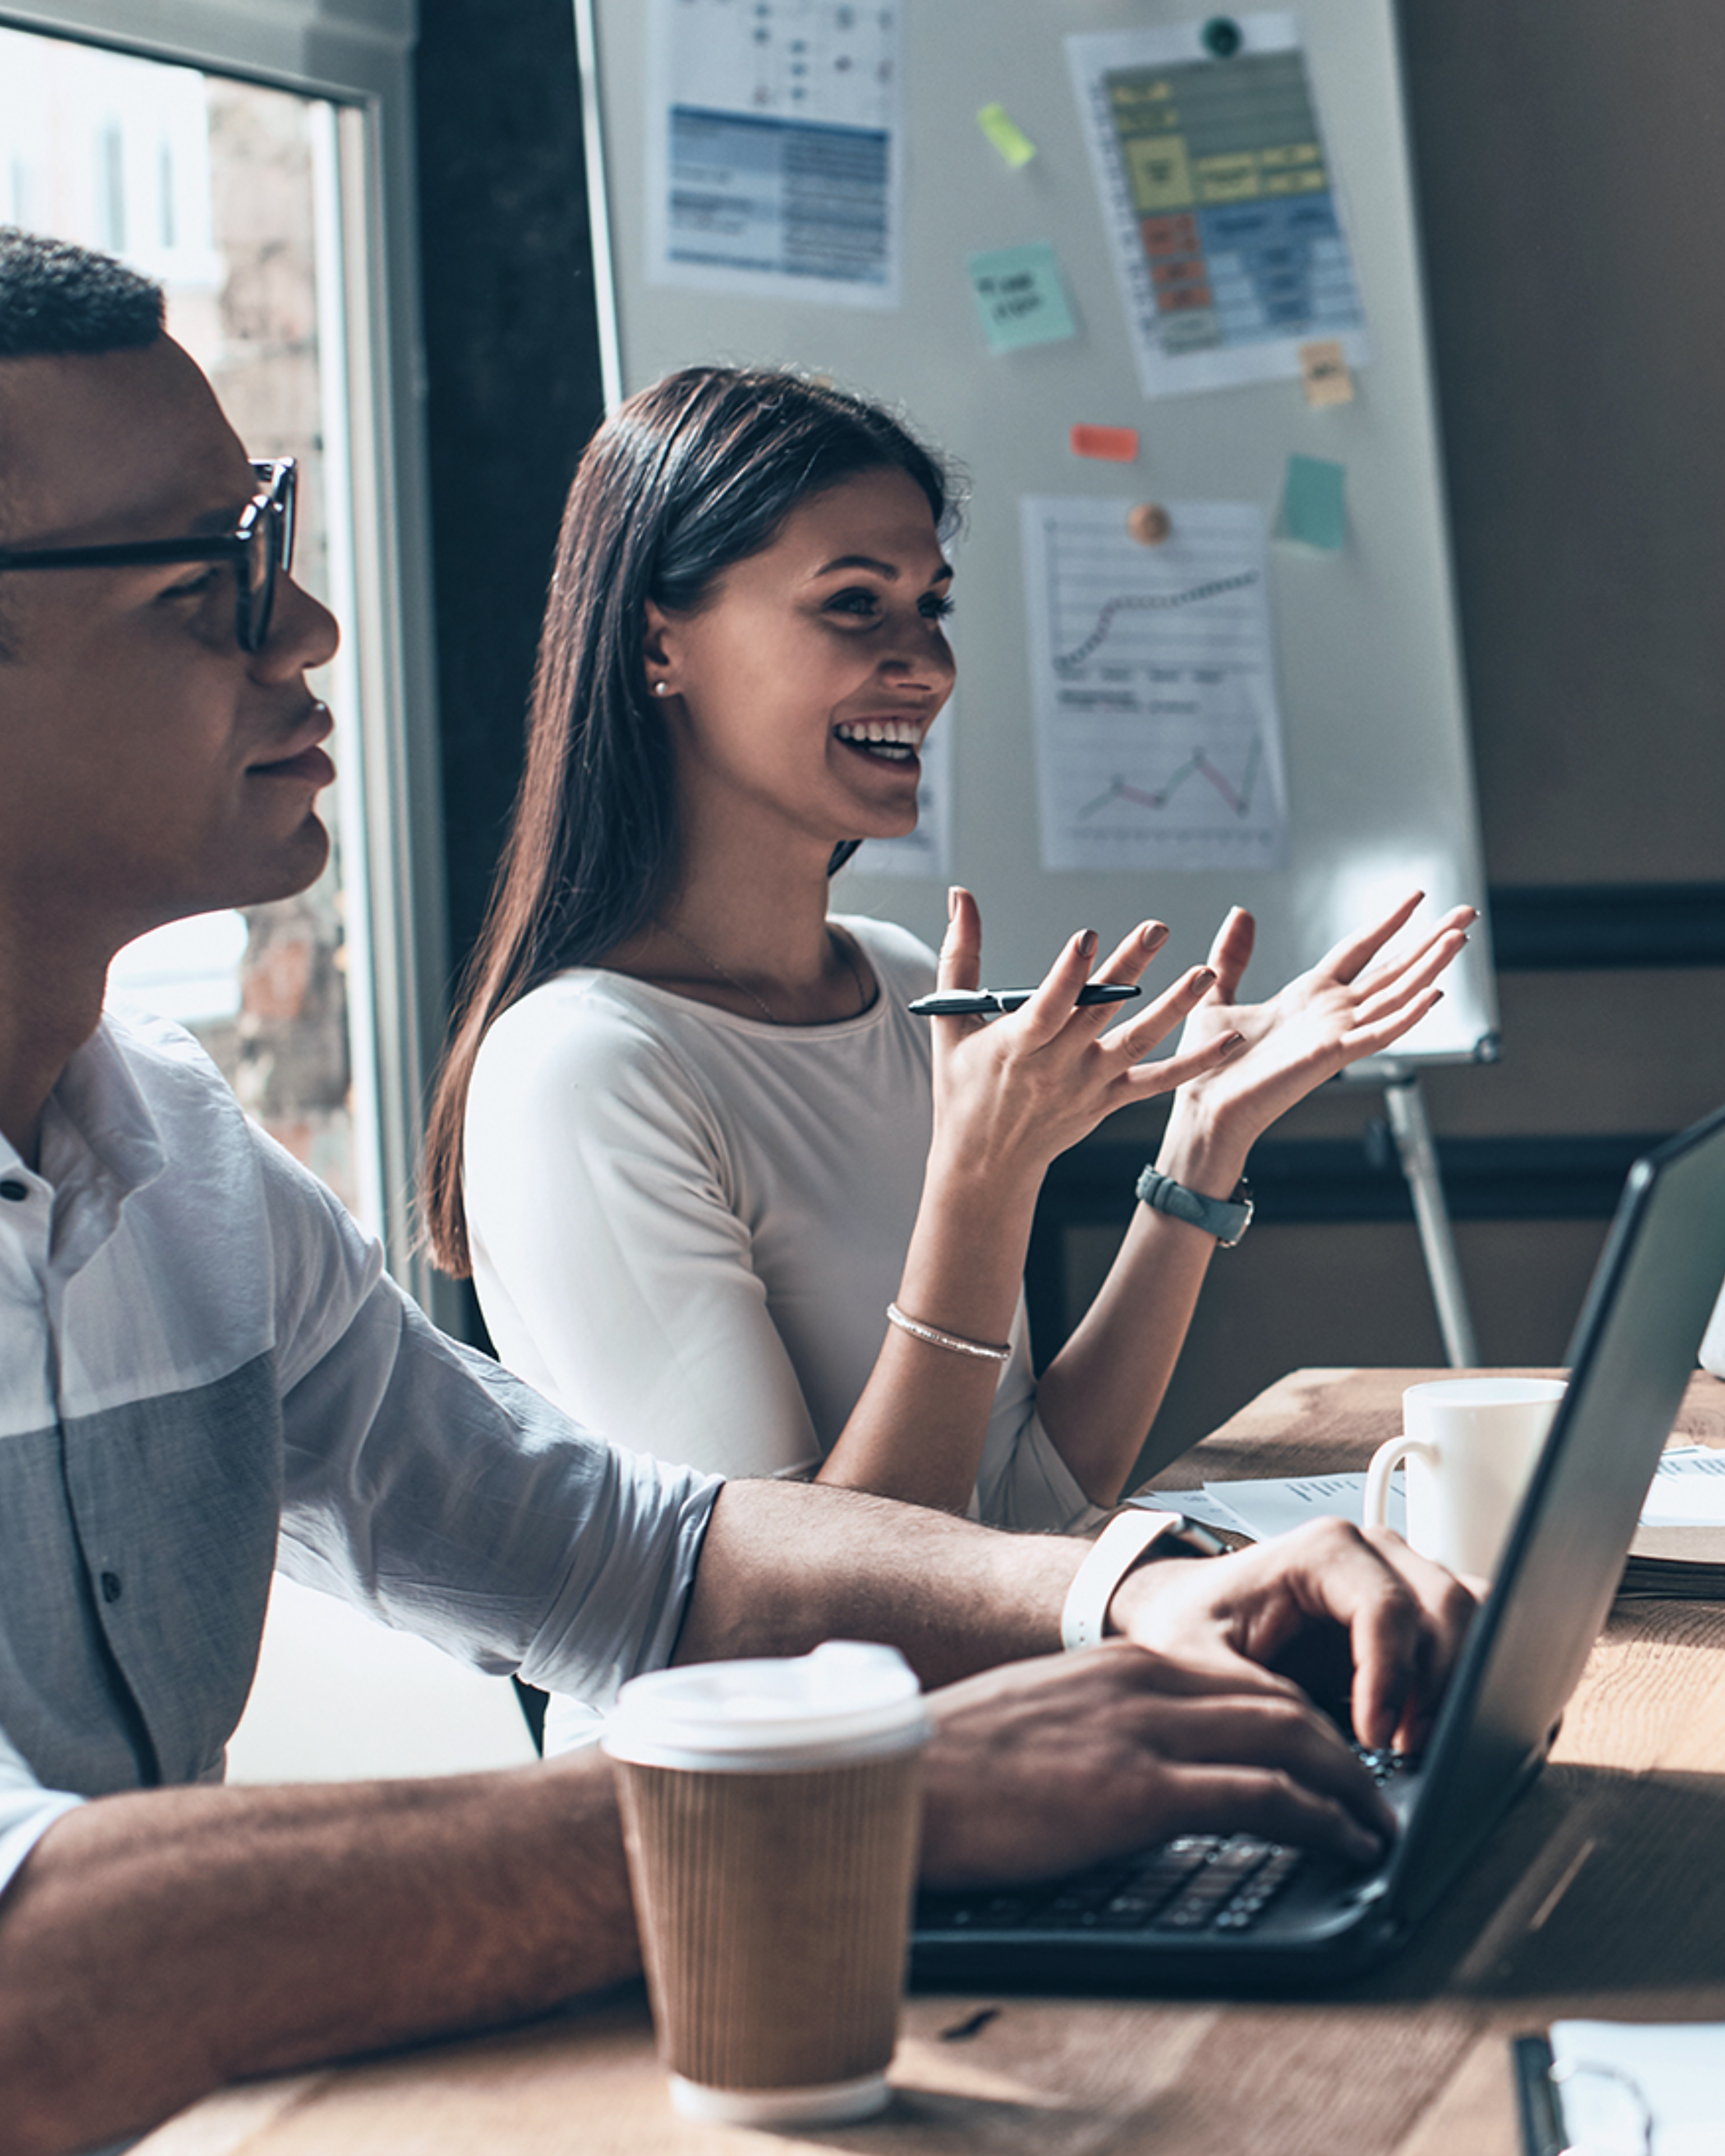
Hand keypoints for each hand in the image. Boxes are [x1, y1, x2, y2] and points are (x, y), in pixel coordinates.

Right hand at [917, 1641, 1394, 1887]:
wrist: (901, 1778)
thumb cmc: (957, 1764)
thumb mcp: (1043, 1720)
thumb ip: (1102, 1725)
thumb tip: (1136, 1762)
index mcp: (1119, 1664)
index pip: (1243, 1677)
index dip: (1301, 1718)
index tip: (1328, 1756)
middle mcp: (1143, 1682)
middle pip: (1281, 1702)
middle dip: (1343, 1749)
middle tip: (1373, 1792)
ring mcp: (1145, 1734)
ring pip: (1291, 1740)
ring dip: (1350, 1787)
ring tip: (1377, 1824)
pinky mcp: (1141, 1792)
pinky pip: (1263, 1798)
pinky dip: (1322, 1820)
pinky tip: (1346, 1845)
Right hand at [927, 888, 1243, 1186]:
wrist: (985, 1164)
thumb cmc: (963, 1087)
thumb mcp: (952, 1022)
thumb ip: (960, 955)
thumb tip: (961, 894)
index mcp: (1017, 1046)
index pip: (1046, 1007)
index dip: (1067, 974)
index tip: (1087, 936)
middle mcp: (1057, 1066)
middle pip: (1099, 1011)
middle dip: (1129, 967)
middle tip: (1158, 927)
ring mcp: (1088, 1085)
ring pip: (1137, 1043)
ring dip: (1174, 1008)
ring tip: (1207, 973)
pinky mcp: (1109, 1101)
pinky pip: (1158, 1081)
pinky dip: (1195, 1063)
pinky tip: (1231, 1039)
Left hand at [1110, 1518, 1478, 1753]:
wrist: (1189, 1610)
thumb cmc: (1193, 1623)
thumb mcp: (1198, 1660)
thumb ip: (1251, 1696)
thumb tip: (1315, 1744)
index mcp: (1323, 1551)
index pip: (1387, 1609)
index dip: (1391, 1679)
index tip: (1376, 1738)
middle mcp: (1373, 1551)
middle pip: (1446, 1607)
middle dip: (1438, 1686)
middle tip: (1405, 1750)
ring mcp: (1401, 1574)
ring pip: (1471, 1614)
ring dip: (1458, 1680)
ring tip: (1414, 1741)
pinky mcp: (1414, 1608)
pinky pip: (1468, 1629)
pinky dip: (1464, 1675)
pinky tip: (1428, 1723)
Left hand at [1163, 894, 1474, 1170]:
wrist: (1204, 1109)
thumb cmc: (1209, 1065)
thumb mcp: (1216, 995)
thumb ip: (1232, 956)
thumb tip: (1241, 912)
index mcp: (1309, 997)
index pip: (1361, 950)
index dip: (1390, 923)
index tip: (1417, 897)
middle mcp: (1331, 1014)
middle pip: (1393, 969)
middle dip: (1431, 941)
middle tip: (1466, 913)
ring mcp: (1336, 1035)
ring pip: (1396, 995)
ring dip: (1430, 967)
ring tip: (1459, 938)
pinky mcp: (1332, 1056)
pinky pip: (1379, 1034)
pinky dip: (1408, 1016)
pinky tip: (1435, 994)